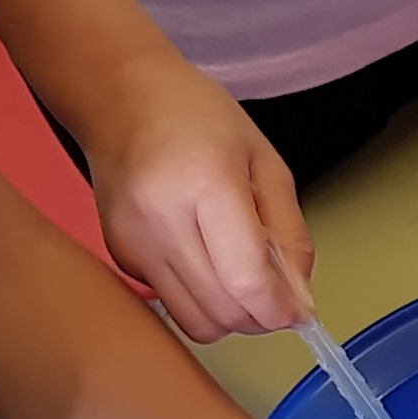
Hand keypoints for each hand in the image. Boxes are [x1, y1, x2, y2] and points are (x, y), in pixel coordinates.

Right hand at [76, 51, 312, 341]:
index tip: (299, 310)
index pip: (247, 282)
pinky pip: (171, 302)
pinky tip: (205, 260)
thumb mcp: (266, 163)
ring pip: (194, 321)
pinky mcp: (118, 255)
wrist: (119, 96)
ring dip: (230, 317)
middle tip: (276, 292)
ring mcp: (132, 242)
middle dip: (261, 316)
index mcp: (207, 185)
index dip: (281, 309)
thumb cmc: (197, 117)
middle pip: (223, 311)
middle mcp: (161, 220)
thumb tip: (299, 301)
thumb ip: (291, 235)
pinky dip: (199, 298)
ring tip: (242, 279)